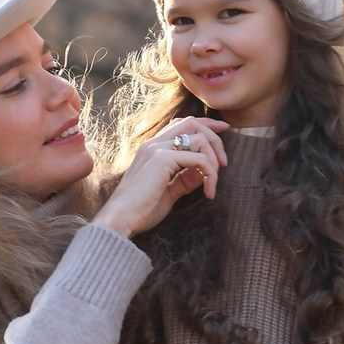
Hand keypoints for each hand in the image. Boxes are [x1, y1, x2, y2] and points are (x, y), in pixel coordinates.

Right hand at [93, 116, 228, 237]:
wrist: (119, 220)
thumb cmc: (140, 211)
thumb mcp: (168, 192)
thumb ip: (185, 179)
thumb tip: (204, 172)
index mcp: (153, 149)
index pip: (182, 124)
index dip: (206, 125)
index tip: (224, 130)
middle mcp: (154, 144)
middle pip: (193, 123)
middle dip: (215, 139)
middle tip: (224, 163)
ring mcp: (157, 149)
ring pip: (199, 138)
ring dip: (214, 160)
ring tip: (212, 184)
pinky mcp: (162, 159)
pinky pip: (198, 158)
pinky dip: (210, 174)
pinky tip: (208, 192)